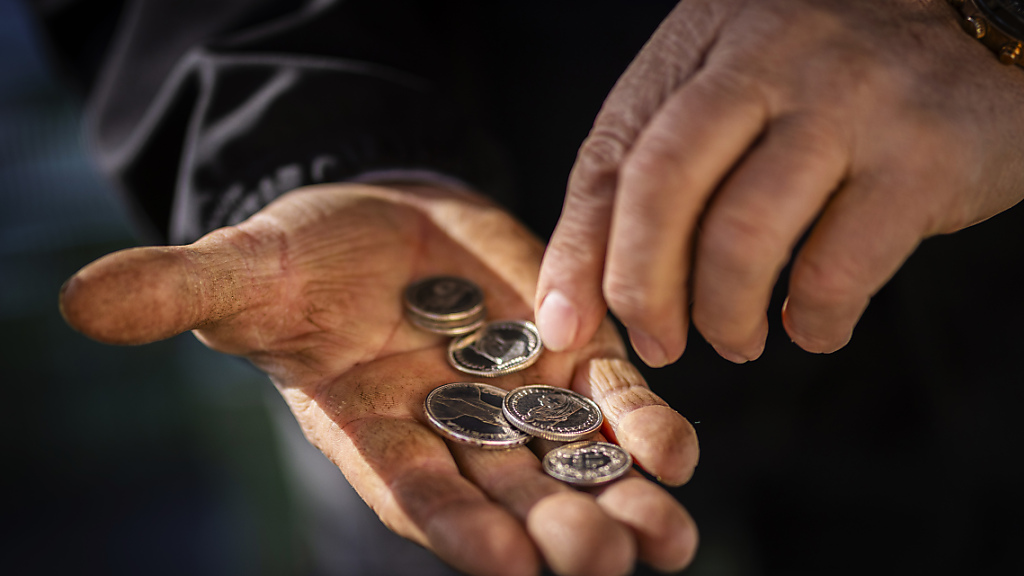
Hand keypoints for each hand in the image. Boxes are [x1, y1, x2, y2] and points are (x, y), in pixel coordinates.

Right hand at [60, 183, 698, 575]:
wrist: (381, 226)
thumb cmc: (305, 262)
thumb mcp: (249, 271)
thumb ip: (189, 293)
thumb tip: (84, 301)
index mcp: (376, 434)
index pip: (415, 493)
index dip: (455, 527)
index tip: (500, 560)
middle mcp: (455, 435)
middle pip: (511, 499)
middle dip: (559, 531)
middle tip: (605, 559)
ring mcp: (517, 401)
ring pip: (573, 466)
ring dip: (621, 501)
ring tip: (667, 536)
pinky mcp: (565, 357)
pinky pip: (610, 402)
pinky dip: (644, 427)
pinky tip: (677, 452)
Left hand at [536, 0, 1023, 364]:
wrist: (975, 26)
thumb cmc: (830, 76)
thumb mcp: (725, 94)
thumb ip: (650, 174)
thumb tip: (574, 304)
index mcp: (703, 42)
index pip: (611, 156)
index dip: (579, 254)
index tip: (566, 323)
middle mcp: (767, 59)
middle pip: (662, 188)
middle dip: (642, 289)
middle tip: (657, 342)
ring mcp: (848, 103)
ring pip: (743, 236)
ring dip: (724, 316)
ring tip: (733, 339)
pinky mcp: (921, 157)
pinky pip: (837, 270)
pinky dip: (811, 322)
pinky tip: (809, 324)